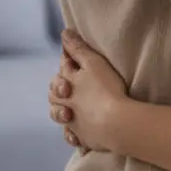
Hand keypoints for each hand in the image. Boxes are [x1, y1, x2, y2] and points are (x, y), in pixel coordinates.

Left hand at [48, 30, 127, 152]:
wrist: (116, 123)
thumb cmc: (107, 89)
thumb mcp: (94, 63)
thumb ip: (78, 48)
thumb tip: (63, 33)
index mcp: (68, 82)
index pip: (62, 68)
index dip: (66, 61)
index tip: (72, 58)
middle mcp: (66, 102)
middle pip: (54, 93)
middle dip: (58, 87)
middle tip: (67, 86)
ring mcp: (73, 121)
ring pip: (58, 115)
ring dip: (60, 111)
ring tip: (69, 110)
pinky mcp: (82, 137)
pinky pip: (71, 136)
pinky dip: (72, 133)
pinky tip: (76, 132)